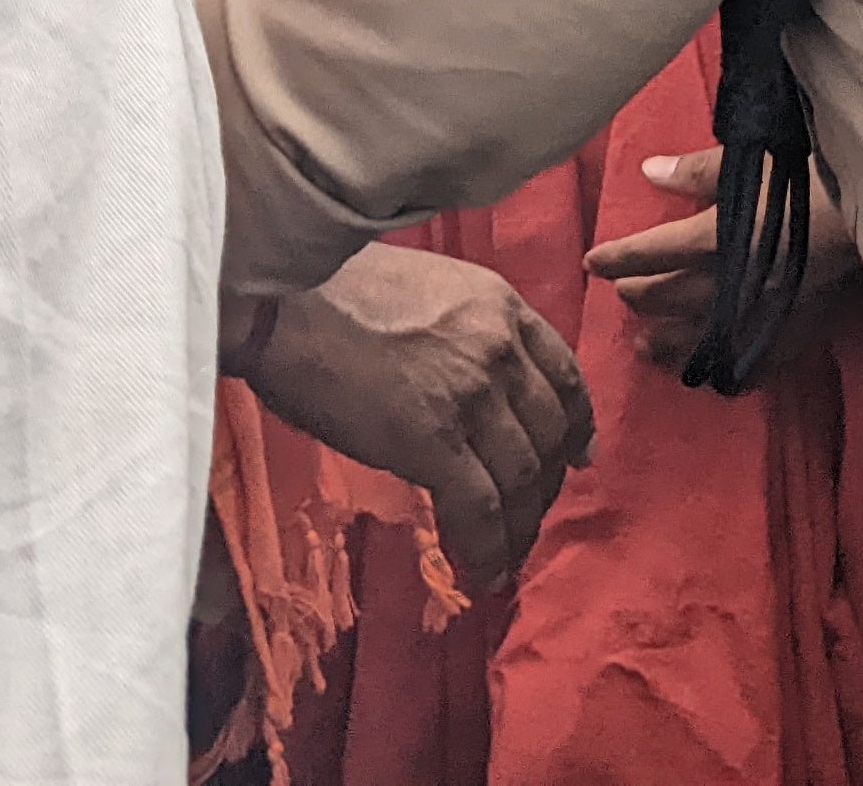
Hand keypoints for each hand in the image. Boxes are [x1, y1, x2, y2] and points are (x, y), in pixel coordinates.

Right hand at [231, 245, 590, 593]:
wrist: (284, 302)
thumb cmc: (339, 294)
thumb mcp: (434, 289)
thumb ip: (471, 332)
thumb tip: (480, 386)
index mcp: (503, 307)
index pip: (566, 376)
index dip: (578, 426)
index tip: (578, 457)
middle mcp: (500, 349)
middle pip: (551, 433)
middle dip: (548, 485)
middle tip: (531, 515)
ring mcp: (470, 395)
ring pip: (523, 477)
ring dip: (521, 526)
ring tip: (508, 555)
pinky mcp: (431, 441)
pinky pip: (480, 507)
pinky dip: (489, 548)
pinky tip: (485, 572)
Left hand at [586, 148, 862, 370]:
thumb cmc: (814, 177)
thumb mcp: (754, 162)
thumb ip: (699, 171)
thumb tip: (648, 172)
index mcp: (718, 240)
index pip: (654, 251)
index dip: (619, 256)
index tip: (593, 261)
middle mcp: (731, 285)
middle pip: (671, 297)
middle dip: (641, 296)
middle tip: (622, 295)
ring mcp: (759, 317)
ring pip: (699, 338)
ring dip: (666, 343)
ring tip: (643, 347)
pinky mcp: (790, 336)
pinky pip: (748, 366)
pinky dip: (722, 374)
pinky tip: (707, 375)